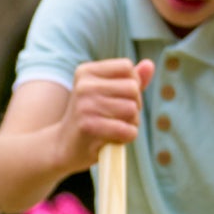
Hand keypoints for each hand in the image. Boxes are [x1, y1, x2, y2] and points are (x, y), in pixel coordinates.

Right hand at [56, 58, 154, 175]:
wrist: (63, 148)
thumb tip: (149, 65)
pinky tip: (114, 140)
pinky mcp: (88, 126)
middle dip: (134, 105)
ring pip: (132, 109)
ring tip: (115, 129)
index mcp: (86, 72)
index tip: (118, 99)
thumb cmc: (89, 120)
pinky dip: (127, 137)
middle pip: (132, 88)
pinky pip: (126, 129)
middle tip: (117, 118)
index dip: (132, 85)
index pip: (127, 67)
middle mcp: (84, 85)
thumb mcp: (106, 95)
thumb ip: (129, 80)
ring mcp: (85, 105)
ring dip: (131, 123)